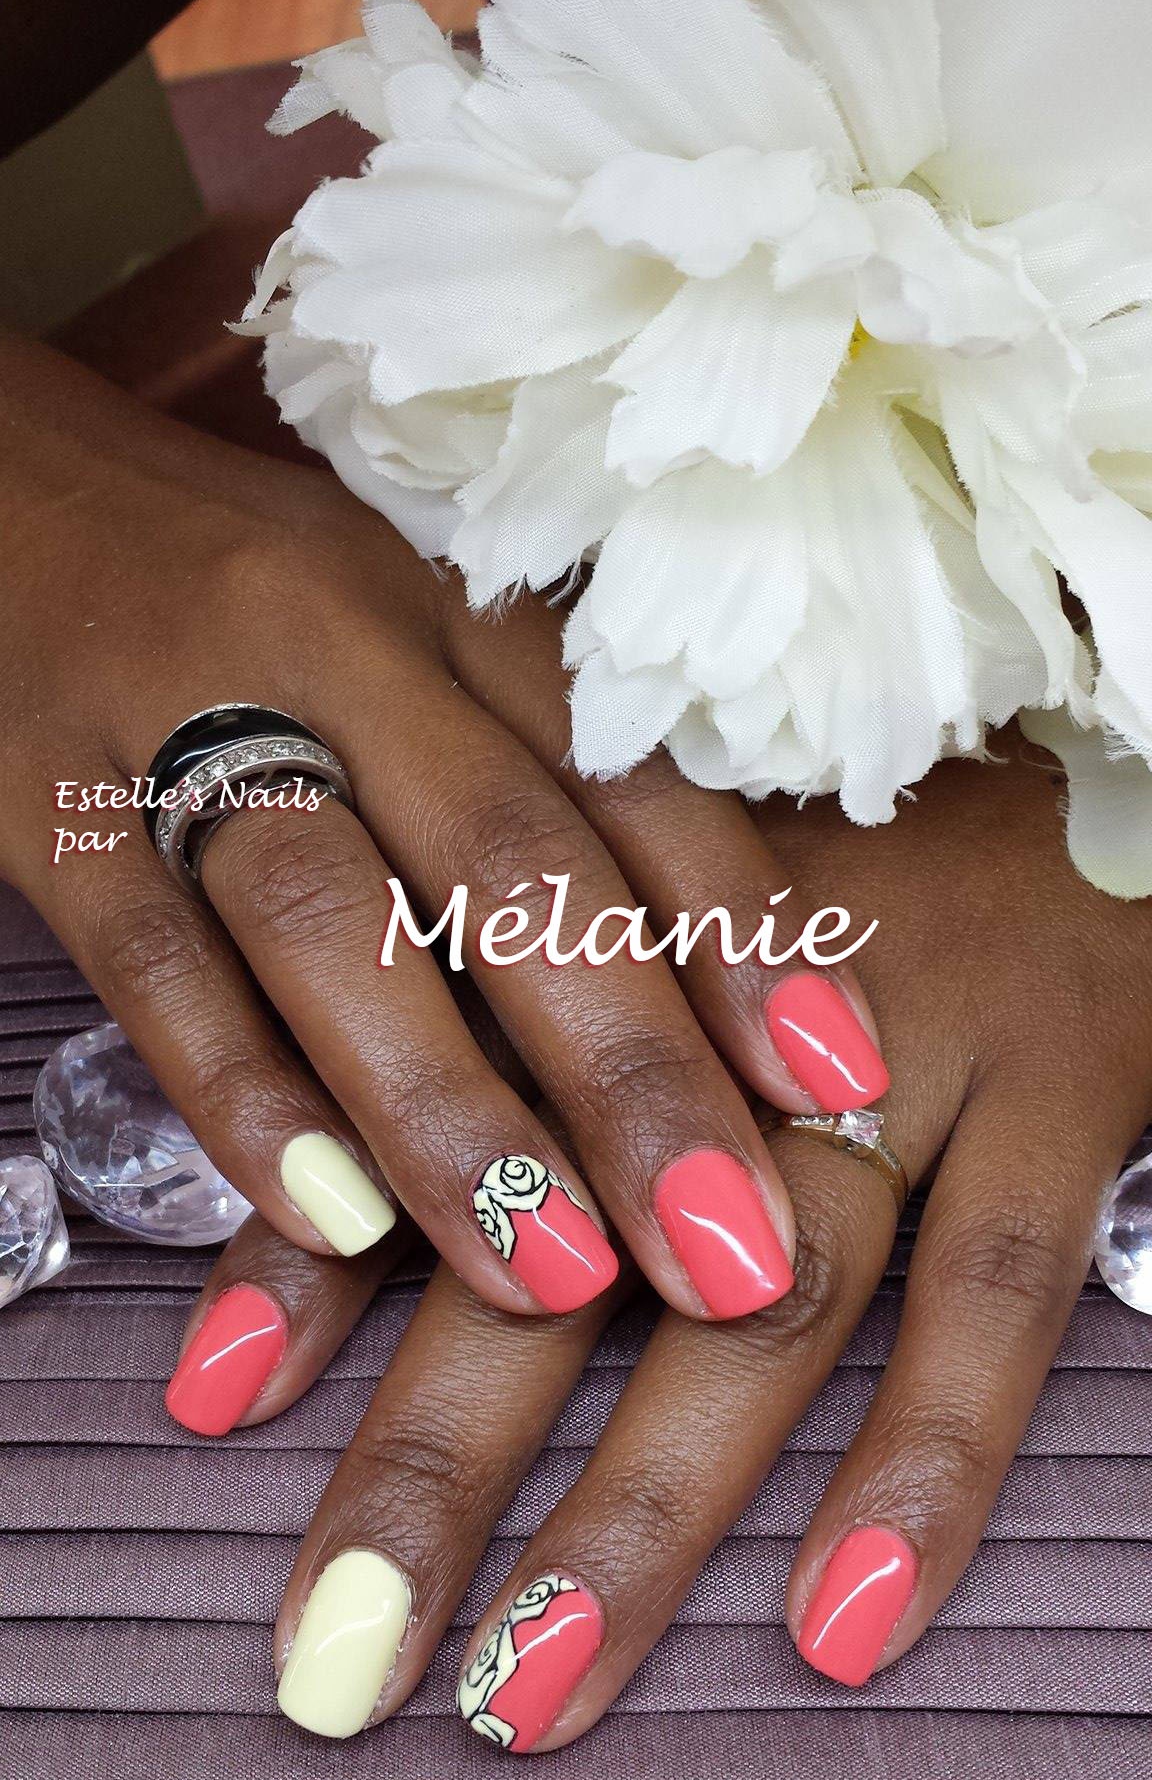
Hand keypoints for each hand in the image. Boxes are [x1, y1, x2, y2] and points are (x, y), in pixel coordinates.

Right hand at [1, 334, 886, 1329]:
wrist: (14, 504)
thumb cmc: (267, 615)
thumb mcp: (425, 654)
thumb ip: (545, 796)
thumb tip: (721, 1018)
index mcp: (467, 614)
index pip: (633, 776)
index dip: (747, 936)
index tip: (841, 1094)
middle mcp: (348, 650)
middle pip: (510, 861)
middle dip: (633, 1070)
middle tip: (729, 1254)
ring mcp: (186, 721)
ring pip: (337, 919)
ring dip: (451, 1109)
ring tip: (551, 1275)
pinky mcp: (54, 810)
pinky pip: (157, 965)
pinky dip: (246, 1097)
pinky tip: (334, 1224)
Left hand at [247, 733, 1150, 1739]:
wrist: (1070, 777)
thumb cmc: (836, 865)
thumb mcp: (651, 922)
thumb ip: (490, 1061)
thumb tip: (302, 1251)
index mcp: (616, 929)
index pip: (438, 1099)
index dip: (313, 1251)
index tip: (213, 1407)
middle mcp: (735, 993)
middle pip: (574, 1233)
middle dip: (444, 1451)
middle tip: (343, 1656)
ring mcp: (910, 1035)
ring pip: (769, 1286)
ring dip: (646, 1495)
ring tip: (535, 1680)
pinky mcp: (1063, 1072)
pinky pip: (999, 1283)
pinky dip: (929, 1452)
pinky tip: (843, 1616)